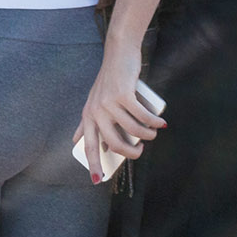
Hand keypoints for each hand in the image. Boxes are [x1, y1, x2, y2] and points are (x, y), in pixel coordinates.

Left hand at [77, 43, 164, 182]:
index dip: (93, 164)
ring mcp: (108, 103)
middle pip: (114, 144)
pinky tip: (159, 124)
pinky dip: (153, 122)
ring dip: (147, 136)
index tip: (98, 181)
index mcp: (88, 116)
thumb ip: (86, 121)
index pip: (88, 145)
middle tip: (140, 152)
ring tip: (153, 134)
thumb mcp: (93, 102)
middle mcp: (95, 111)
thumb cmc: (108, 82)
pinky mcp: (123, 94)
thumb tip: (76, 141)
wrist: (118, 55)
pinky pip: (142, 116)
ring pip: (132, 130)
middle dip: (131, 153)